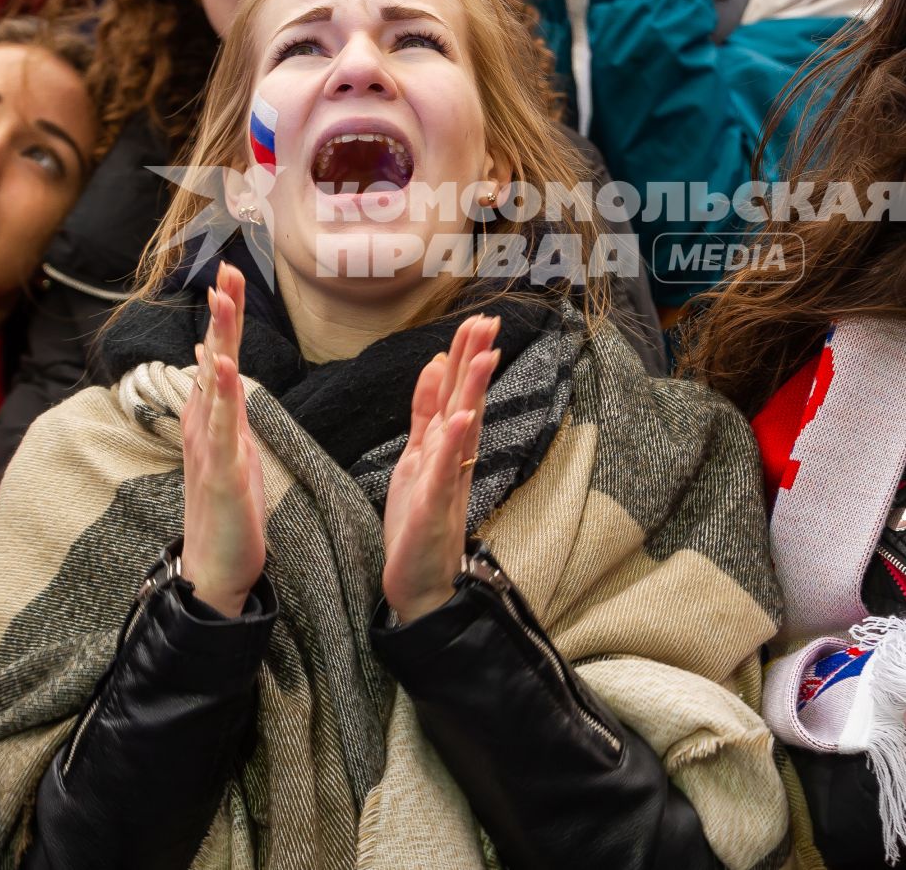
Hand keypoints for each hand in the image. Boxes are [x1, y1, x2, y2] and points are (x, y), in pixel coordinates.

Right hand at [180, 262, 266, 617]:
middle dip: (223, 312)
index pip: (222, 355)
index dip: (227, 316)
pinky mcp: (220, 471)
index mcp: (212, 418)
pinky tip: (224, 364)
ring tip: (223, 299)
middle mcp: (204, 425)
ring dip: (221, 337)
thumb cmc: (227, 511)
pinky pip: (222, 426)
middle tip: (227, 268)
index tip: (232, 275)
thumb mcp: (229, 448)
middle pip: (216, 357)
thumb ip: (221, 406)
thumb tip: (214, 364)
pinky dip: (223, 393)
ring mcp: (209, 446)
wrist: (215, 569)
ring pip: (216, 382)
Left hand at [382, 315, 500, 619]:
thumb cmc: (417, 525)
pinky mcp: (434, 508)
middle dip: (475, 360)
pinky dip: (453, 445)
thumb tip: (434, 367)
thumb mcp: (416, 459)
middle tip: (489, 321)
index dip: (465, 357)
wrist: (418, 586)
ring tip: (485, 356)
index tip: (477, 320)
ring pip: (461, 430)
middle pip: (465, 401)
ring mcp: (445, 483)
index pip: (457, 394)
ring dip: (473, 392)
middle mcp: (451, 461)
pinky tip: (462, 418)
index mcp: (445, 448)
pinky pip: (444, 472)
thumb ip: (425, 415)